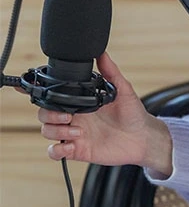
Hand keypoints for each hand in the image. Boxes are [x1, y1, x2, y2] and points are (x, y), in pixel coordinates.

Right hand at [37, 52, 172, 175]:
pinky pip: (55, 152)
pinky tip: (71, 146)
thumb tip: (102, 53)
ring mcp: (74, 134)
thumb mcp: (123, 89)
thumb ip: (111, 71)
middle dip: (49, 115)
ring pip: (47, 132)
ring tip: (78, 131)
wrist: (143, 137)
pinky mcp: (78, 150)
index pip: (53, 96)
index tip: (27, 88)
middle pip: (44, 114)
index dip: (39, 93)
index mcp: (80, 101)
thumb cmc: (133, 113)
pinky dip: (57, 150)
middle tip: (69, 117)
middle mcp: (74, 117)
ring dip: (57, 131)